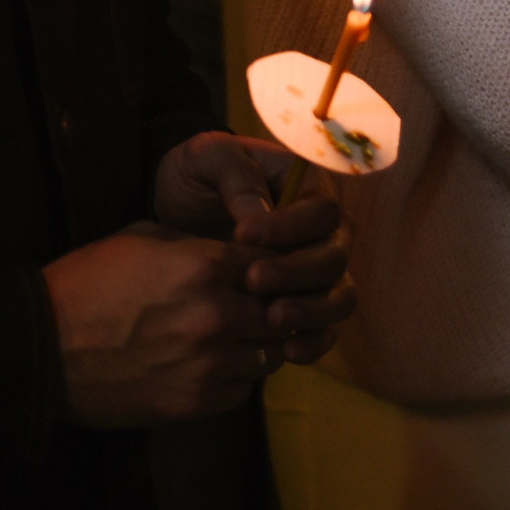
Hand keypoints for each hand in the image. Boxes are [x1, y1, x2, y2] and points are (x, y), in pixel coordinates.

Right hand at [45, 224, 288, 425]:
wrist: (37, 349)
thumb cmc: (85, 285)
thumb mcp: (141, 238)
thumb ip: (198, 244)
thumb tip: (238, 249)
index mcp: (205, 267)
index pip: (273, 264)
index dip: (269, 268)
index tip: (261, 274)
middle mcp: (216, 315)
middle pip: (280, 310)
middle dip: (271, 307)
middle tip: (256, 308)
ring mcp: (208, 364)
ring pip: (270, 353)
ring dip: (258, 345)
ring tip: (236, 338)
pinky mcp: (194, 403)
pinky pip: (243, 390)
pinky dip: (236, 378)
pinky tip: (213, 366)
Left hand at [153, 132, 355, 358]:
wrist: (169, 216)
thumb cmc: (193, 178)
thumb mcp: (207, 158)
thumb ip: (234, 175)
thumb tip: (260, 218)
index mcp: (309, 190)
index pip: (322, 210)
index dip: (290, 226)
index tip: (244, 234)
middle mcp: (323, 233)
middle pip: (335, 257)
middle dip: (297, 273)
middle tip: (253, 281)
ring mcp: (315, 273)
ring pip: (340, 296)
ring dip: (311, 310)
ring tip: (271, 320)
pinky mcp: (301, 306)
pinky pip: (325, 329)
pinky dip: (314, 342)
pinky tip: (287, 351)